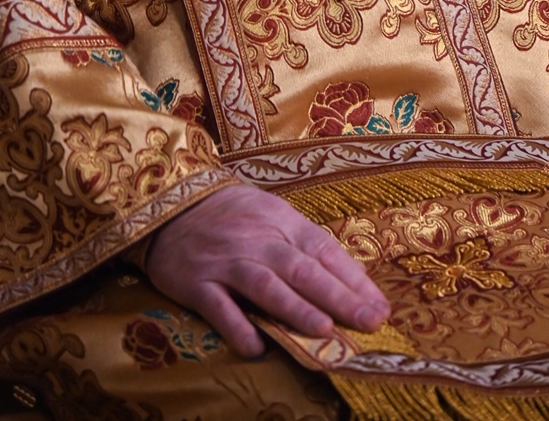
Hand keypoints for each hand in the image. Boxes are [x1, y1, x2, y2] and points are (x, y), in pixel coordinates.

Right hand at [145, 184, 389, 357]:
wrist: (168, 202)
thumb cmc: (231, 215)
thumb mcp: (271, 216)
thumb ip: (303, 246)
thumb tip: (349, 283)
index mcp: (280, 220)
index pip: (323, 249)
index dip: (353, 279)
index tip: (380, 307)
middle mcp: (257, 238)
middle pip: (301, 268)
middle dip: (338, 296)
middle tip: (369, 321)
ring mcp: (226, 261)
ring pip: (265, 284)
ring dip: (295, 307)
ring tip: (324, 329)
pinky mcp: (196, 282)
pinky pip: (219, 307)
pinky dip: (238, 327)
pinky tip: (257, 346)